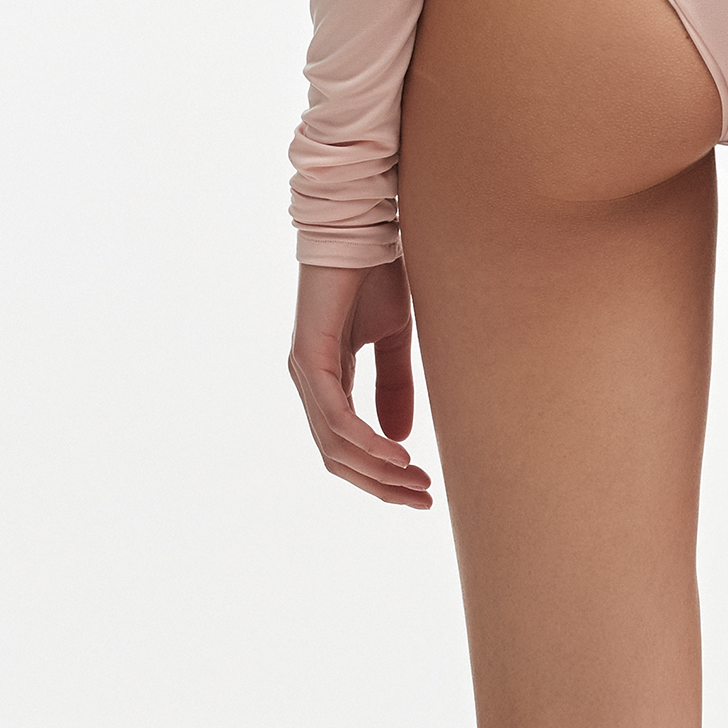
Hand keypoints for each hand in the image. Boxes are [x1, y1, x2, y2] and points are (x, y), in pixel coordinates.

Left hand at [288, 259, 432, 509]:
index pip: (347, 446)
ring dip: (377, 471)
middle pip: (337, 457)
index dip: (382, 475)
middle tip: (422, 500)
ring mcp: (305, 371)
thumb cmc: (376, 274)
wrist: (365, 228)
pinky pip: (334, 417)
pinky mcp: (308, 356)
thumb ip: (394, 386)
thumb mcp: (395, 338)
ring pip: (334, 445)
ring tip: (416, 482)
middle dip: (381, 485)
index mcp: (329, 380)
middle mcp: (310, 382)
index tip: (422, 491)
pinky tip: (395, 455)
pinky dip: (365, 442)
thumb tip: (400, 439)